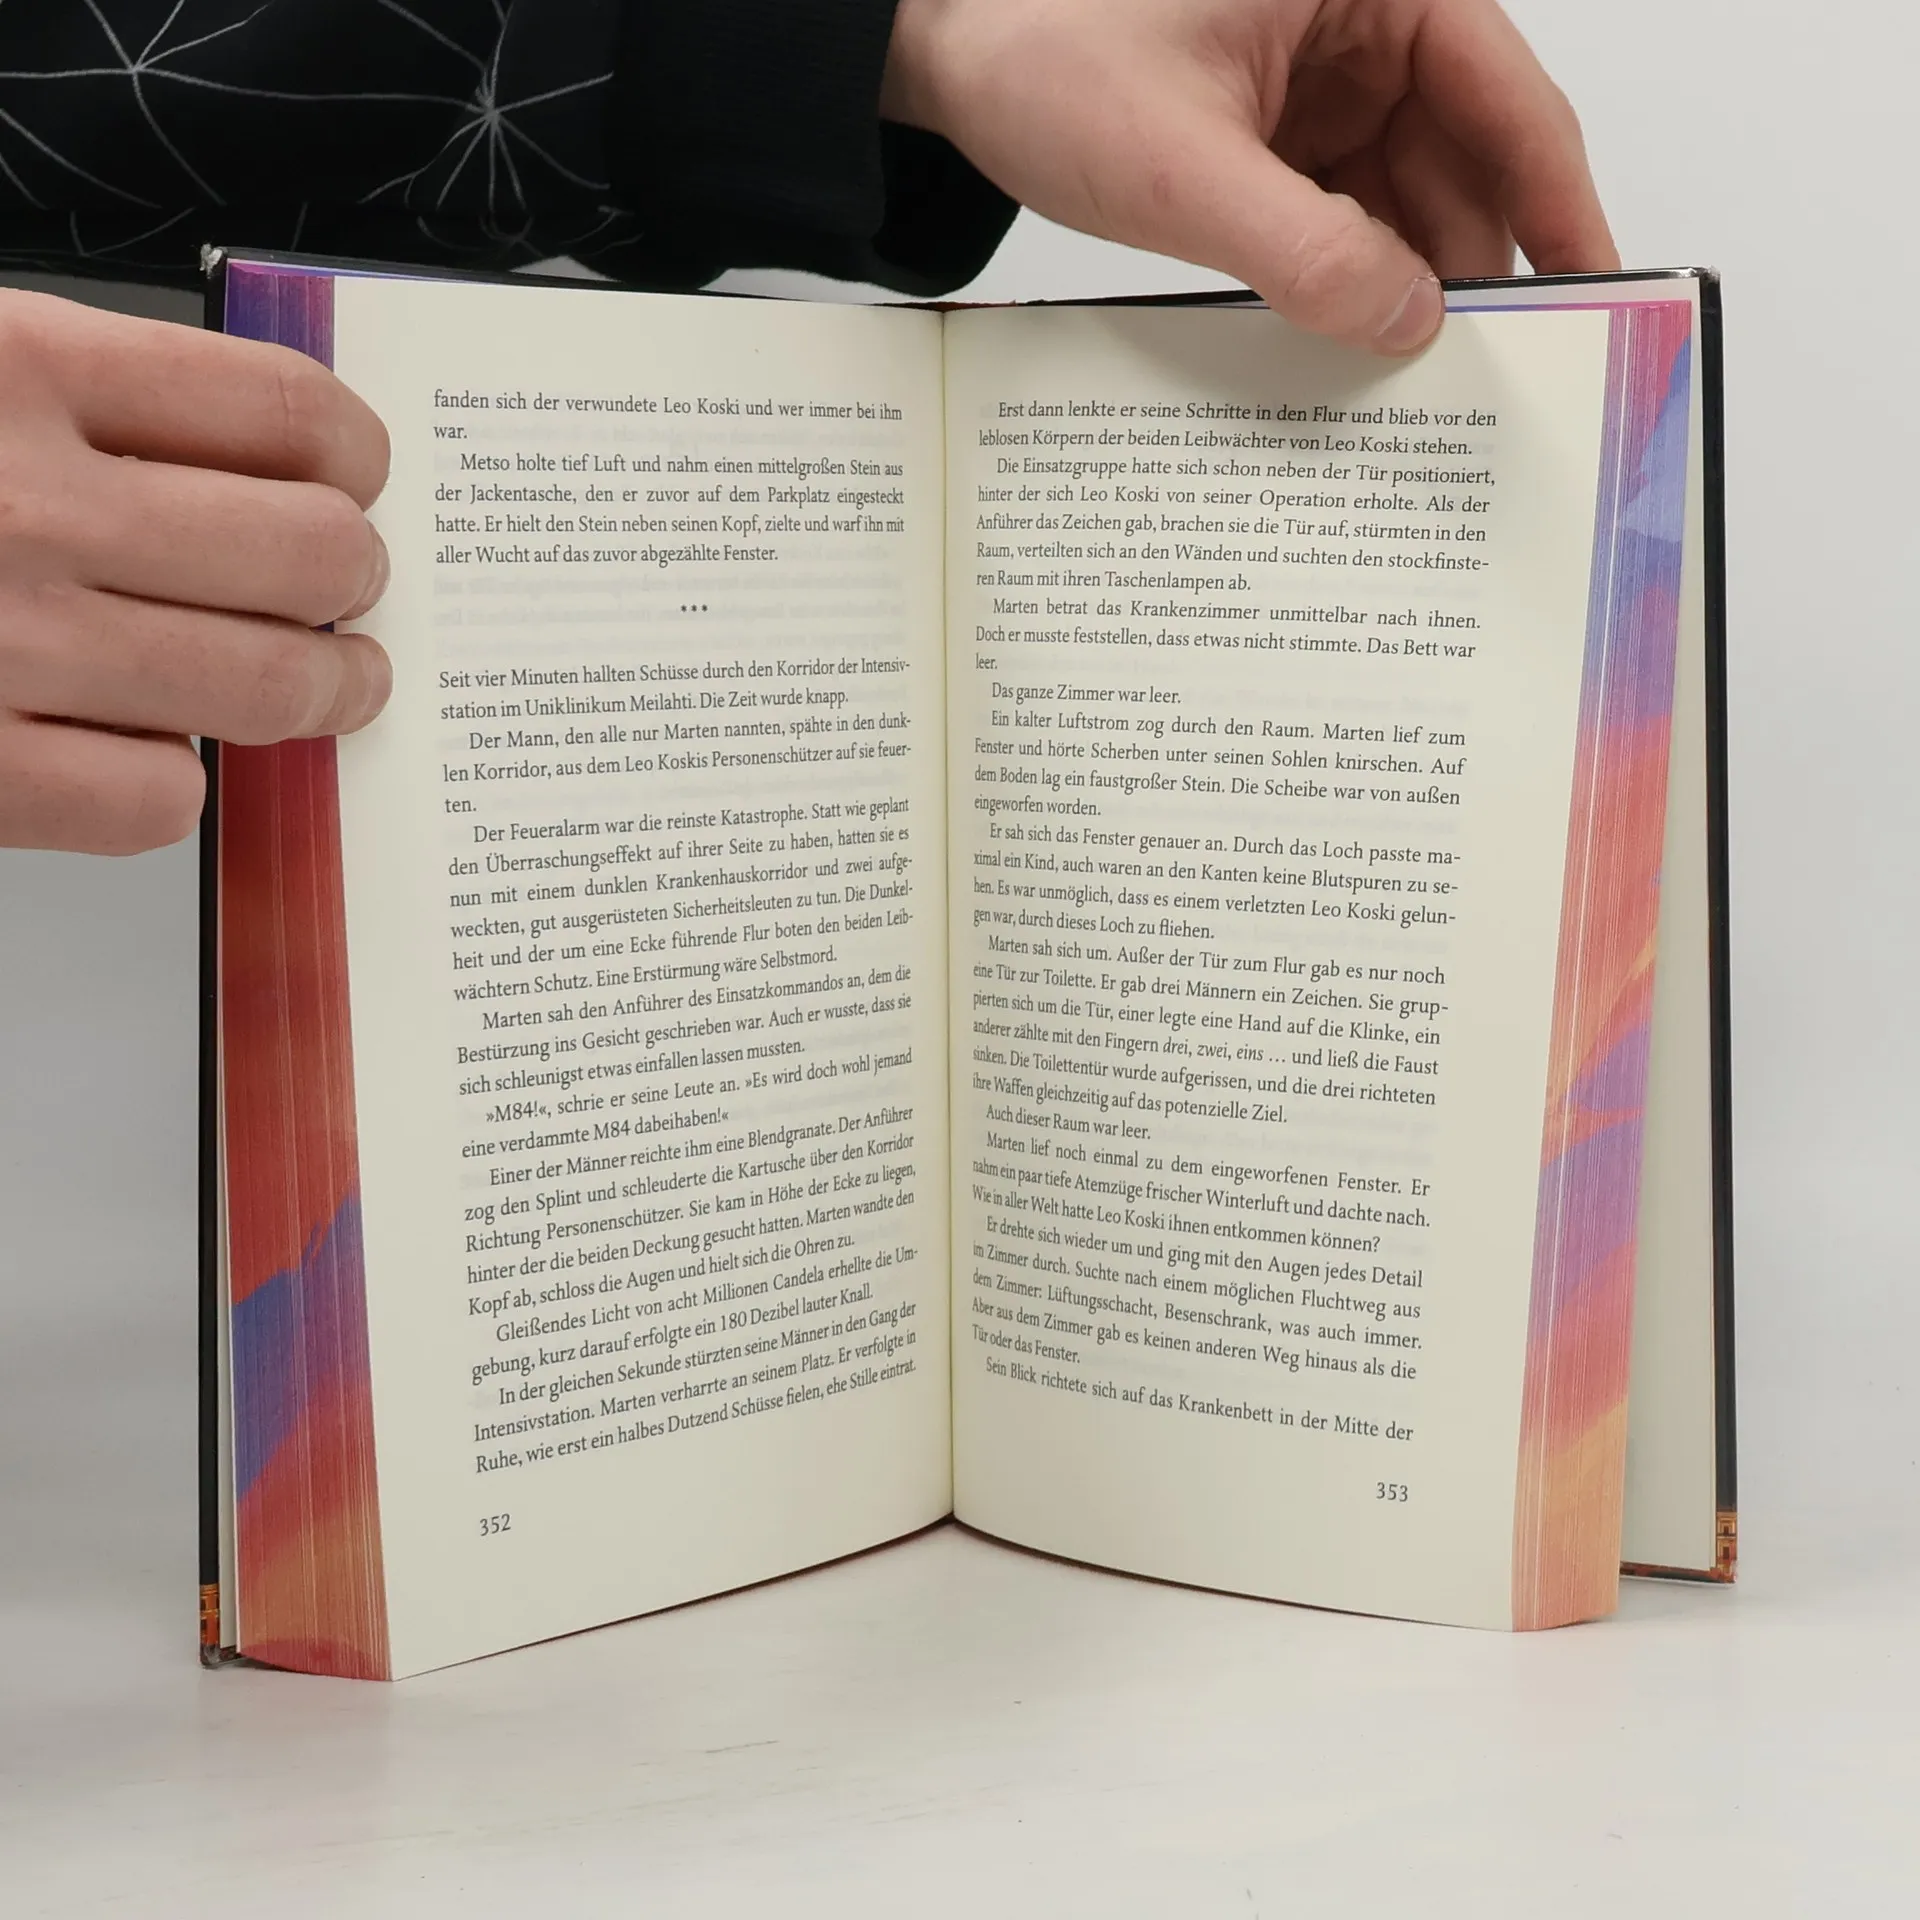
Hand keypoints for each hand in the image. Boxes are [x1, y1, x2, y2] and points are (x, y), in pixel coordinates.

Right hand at [0, 292, 391, 853]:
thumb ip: (83, 403)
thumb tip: (253, 455)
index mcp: (18, 372)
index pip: (281, 409)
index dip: (355, 454)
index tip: (360, 477)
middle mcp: (25, 508)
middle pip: (309, 552)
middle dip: (357, 577)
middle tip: (356, 590)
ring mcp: (6, 649)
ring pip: (265, 684)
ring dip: (324, 690)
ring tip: (336, 683)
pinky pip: (158, 799)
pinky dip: (175, 787)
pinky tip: (152, 751)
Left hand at [883, 0, 1616, 351]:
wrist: (945, 57)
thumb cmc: (1042, 56)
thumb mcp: (1182, 169)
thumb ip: (1305, 251)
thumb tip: (1410, 321)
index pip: (1506, 95)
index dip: (1560, 202)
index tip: (1598, 292)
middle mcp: (1362, 20)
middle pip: (1464, 155)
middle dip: (1473, 264)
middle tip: (1500, 377)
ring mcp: (1321, 80)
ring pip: (1407, 192)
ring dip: (1408, 281)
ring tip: (1423, 382)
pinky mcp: (1281, 129)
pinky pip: (1346, 208)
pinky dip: (1351, 274)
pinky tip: (1355, 341)